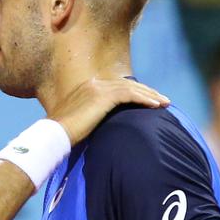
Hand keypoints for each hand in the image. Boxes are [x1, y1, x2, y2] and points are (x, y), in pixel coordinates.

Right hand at [47, 78, 168, 144]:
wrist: (55, 134)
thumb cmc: (64, 135)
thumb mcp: (81, 123)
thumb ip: (94, 118)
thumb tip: (104, 129)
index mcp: (88, 88)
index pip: (118, 87)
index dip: (135, 93)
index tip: (149, 101)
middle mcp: (94, 84)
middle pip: (128, 84)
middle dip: (147, 92)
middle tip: (162, 100)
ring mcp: (98, 88)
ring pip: (131, 88)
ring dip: (150, 96)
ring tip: (165, 103)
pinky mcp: (103, 96)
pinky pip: (130, 95)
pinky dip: (144, 99)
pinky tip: (155, 106)